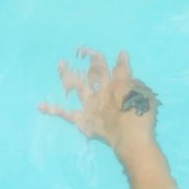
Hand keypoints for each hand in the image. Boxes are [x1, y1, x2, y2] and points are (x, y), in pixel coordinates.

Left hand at [38, 47, 158, 154]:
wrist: (130, 138)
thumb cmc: (143, 120)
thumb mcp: (148, 99)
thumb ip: (139, 87)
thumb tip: (133, 81)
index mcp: (121, 85)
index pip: (122, 69)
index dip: (122, 60)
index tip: (121, 53)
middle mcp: (103, 90)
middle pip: (96, 71)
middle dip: (92, 59)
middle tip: (84, 50)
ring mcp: (91, 104)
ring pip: (78, 85)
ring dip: (68, 74)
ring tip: (60, 64)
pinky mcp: (84, 119)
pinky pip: (67, 114)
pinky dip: (54, 110)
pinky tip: (41, 106)